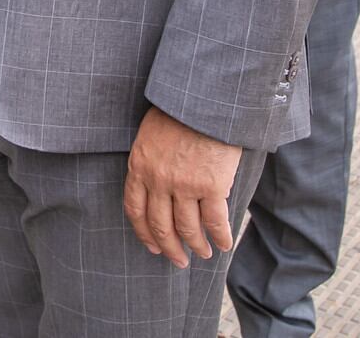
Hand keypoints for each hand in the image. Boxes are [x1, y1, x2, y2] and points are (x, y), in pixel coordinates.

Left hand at [124, 107, 242, 267]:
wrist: (203, 99)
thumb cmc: (178, 110)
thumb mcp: (150, 134)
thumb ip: (150, 160)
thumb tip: (156, 185)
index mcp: (139, 166)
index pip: (135, 209)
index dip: (143, 232)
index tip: (152, 246)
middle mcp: (158, 180)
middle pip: (160, 225)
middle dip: (170, 248)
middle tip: (178, 260)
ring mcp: (184, 185)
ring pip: (188, 229)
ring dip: (197, 246)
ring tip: (204, 253)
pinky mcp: (211, 186)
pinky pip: (215, 222)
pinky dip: (220, 237)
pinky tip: (224, 244)